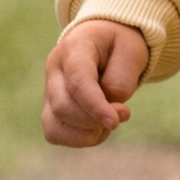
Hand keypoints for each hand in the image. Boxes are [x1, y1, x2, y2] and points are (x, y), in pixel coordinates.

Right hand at [43, 19, 148, 147]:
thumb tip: (109, 109)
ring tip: (110, 120)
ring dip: (87, 133)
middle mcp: (54, 69)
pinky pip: (55, 134)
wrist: (104, 41)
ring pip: (54, 126)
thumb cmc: (118, 44)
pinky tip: (99, 126)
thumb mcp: (131, 51)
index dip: (95, 106)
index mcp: (74, 47)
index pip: (77, 82)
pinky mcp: (50, 108)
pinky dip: (80, 138)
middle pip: (63, 107)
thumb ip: (122, 79)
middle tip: (124, 113)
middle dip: (95, 121)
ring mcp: (48, 90)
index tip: (115, 122)